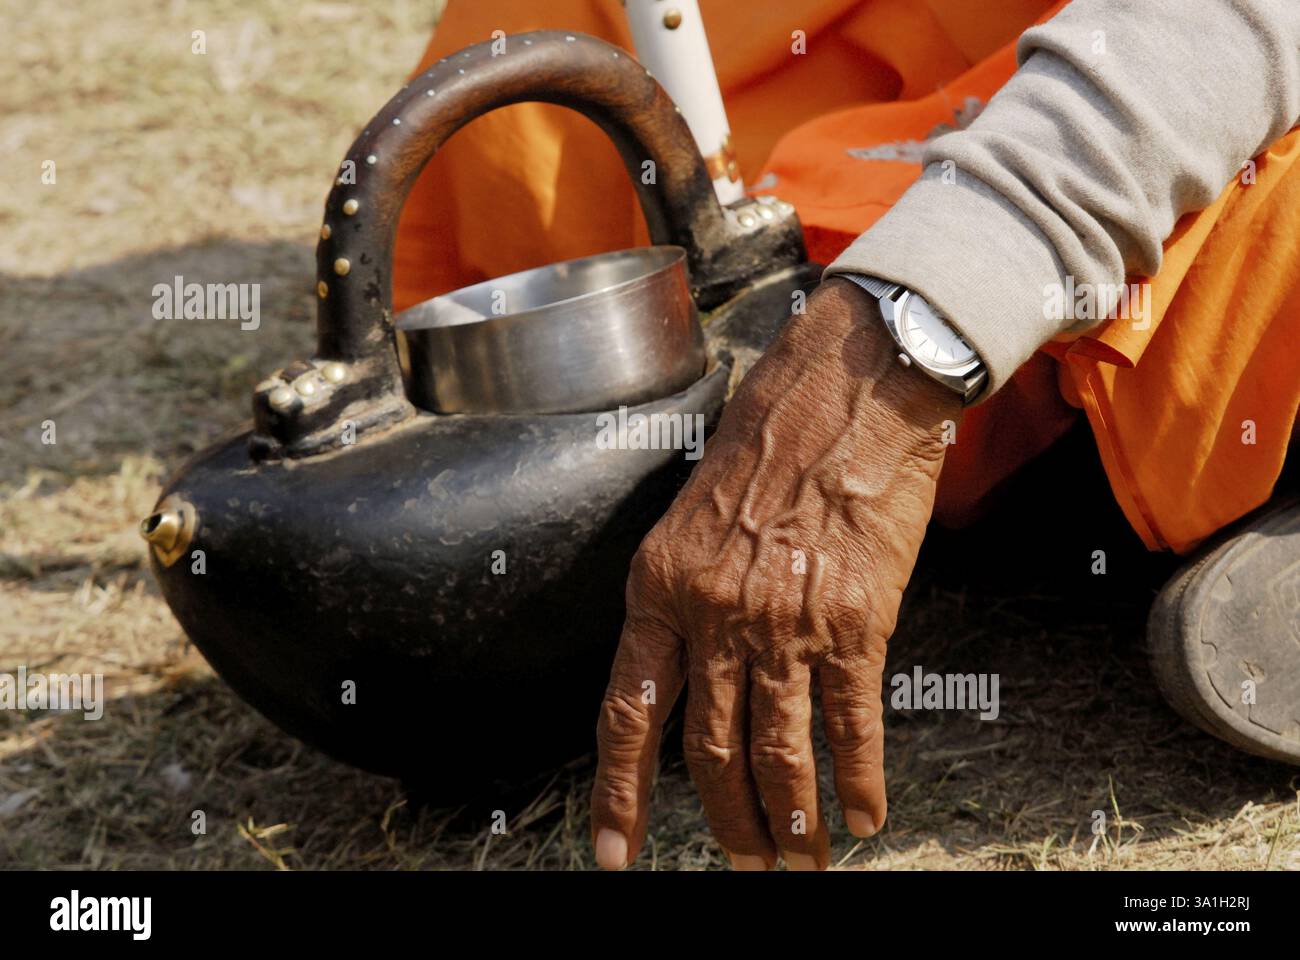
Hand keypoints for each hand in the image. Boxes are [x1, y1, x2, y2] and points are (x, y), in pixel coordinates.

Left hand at [589, 277, 961, 869]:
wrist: (849, 390)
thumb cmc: (770, 436)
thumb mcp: (694, 508)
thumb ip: (686, 590)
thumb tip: (694, 663)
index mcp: (660, 585)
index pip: (626, 712)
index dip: (618, 792)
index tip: (615, 850)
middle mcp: (714, 614)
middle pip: (706, 752)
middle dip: (725, 822)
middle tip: (743, 863)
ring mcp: (784, 623)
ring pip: (777, 752)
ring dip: (790, 820)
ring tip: (800, 860)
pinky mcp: (855, 622)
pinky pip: (851, 724)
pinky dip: (857, 780)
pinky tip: (863, 815)